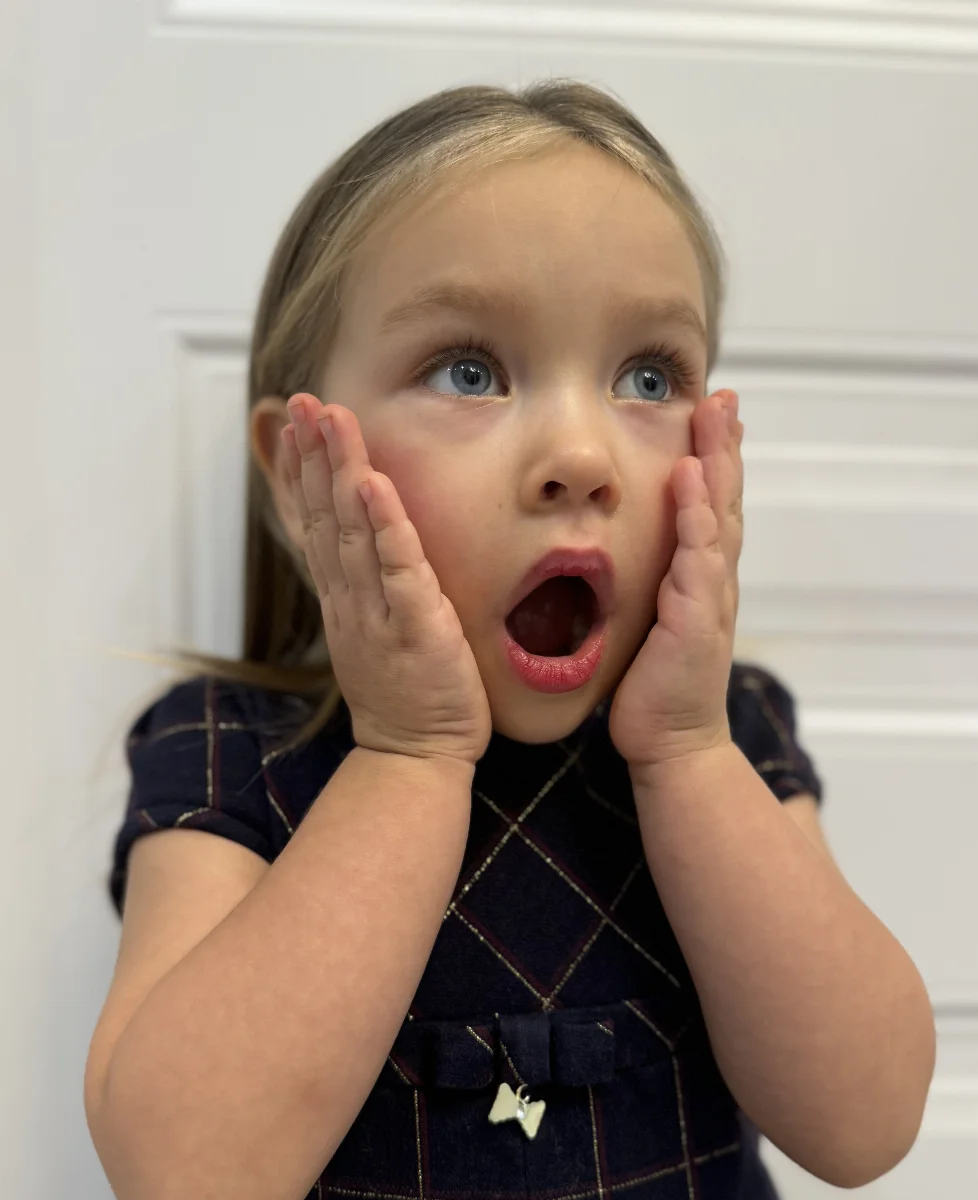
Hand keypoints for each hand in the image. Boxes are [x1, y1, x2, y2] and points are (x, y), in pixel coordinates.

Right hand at [285, 393, 492, 768]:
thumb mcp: (372, 633)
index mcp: (342, 599)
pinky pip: (398, 569)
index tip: (300, 421)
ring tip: (333, 420)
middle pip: (324, 516)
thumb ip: (365, 587)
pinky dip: (385, 526)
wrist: (415, 758)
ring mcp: (378, 613)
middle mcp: (350, 599)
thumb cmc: (405, 695)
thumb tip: (358, 545)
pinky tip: (374, 484)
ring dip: (341, 472)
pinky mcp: (415, 628)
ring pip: (353, 531)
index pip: (315, 523)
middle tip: (306, 401)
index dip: (304, 470)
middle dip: (314, 456)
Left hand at [608, 389, 742, 771]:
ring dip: (718, 465)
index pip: (709, 508)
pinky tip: (689, 481)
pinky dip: (696, 518)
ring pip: (719, 519)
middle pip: (724, 500)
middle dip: (725, 446)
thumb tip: (621, 555)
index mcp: (699, 580)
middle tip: (723, 396)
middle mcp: (713, 582)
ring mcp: (710, 599)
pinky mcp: (696, 620)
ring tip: (715, 418)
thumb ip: (648, 587)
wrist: (670, 744)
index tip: (708, 412)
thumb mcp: (649, 624)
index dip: (712, 459)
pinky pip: (699, 559)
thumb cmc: (654, 689)